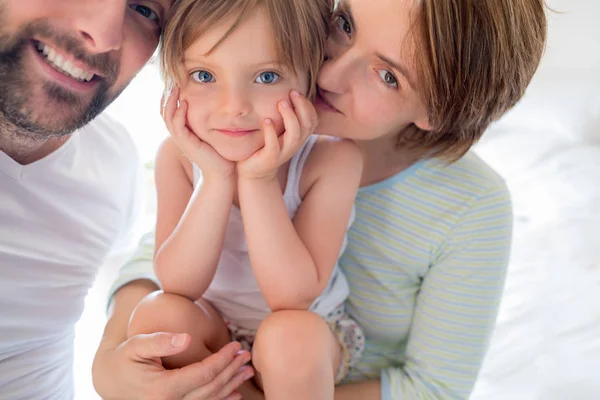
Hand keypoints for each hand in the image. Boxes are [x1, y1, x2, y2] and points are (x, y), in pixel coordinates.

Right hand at [92, 332, 253, 399]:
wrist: (110, 379)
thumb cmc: (124, 358)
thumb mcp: (136, 345)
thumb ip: (160, 341)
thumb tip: (186, 338)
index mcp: (162, 389)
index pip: (203, 374)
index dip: (222, 360)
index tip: (235, 345)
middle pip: (211, 388)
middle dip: (231, 371)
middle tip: (246, 355)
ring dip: (231, 385)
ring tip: (247, 371)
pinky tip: (235, 392)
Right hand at [162, 87, 234, 179]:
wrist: (222, 174)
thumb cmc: (221, 154)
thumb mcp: (214, 133)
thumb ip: (210, 121)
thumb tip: (218, 106)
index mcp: (184, 131)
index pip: (171, 110)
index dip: (170, 96)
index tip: (176, 81)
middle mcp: (179, 134)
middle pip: (164, 111)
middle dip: (166, 95)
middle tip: (171, 80)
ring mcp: (181, 140)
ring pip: (168, 117)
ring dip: (170, 102)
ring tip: (174, 87)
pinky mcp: (187, 144)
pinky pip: (178, 127)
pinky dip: (179, 114)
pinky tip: (184, 104)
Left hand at [237, 90, 317, 180]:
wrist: (255, 171)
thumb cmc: (266, 145)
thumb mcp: (279, 130)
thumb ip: (285, 117)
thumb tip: (286, 91)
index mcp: (299, 136)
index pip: (312, 119)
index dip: (307, 105)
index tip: (296, 92)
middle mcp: (295, 144)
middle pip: (307, 124)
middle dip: (302, 107)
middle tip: (292, 92)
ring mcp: (283, 152)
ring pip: (294, 134)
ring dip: (289, 117)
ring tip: (281, 103)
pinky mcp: (270, 158)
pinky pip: (274, 145)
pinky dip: (271, 132)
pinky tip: (266, 120)